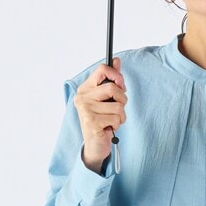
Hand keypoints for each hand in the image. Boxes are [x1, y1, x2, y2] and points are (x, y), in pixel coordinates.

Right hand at [74, 57, 125, 173]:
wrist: (95, 145)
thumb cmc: (102, 120)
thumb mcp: (106, 99)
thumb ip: (111, 80)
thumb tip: (116, 60)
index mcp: (85, 88)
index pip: (102, 69)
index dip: (116, 75)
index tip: (121, 84)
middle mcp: (82, 97)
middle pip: (113, 88)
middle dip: (122, 100)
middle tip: (118, 109)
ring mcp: (86, 109)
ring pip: (118, 105)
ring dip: (121, 115)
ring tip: (112, 120)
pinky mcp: (92, 122)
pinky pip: (116, 117)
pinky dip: (117, 124)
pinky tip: (109, 128)